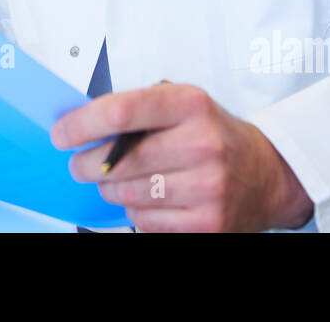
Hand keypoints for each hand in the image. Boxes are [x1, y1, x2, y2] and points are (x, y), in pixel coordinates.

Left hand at [51, 82, 313, 231]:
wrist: (267, 175)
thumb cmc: (214, 134)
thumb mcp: (184, 105)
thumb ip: (138, 110)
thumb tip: (80, 124)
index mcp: (191, 105)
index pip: (122, 111)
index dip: (82, 124)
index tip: (61, 134)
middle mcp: (201, 144)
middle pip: (118, 161)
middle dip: (87, 164)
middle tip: (80, 163)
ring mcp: (206, 188)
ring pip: (127, 194)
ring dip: (112, 189)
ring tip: (121, 179)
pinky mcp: (206, 224)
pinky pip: (144, 221)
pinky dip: (136, 211)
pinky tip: (150, 197)